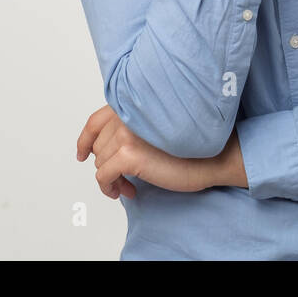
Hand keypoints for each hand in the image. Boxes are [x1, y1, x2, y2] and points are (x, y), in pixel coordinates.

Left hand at [76, 104, 220, 198]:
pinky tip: (126, 191)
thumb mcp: (155, 128)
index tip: (82, 154)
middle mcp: (126, 114)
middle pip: (98, 146)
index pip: (95, 121)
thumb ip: (131, 127)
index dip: (85, 140)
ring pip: (100, 162)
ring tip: (128, 185)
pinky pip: (103, 176)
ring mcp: (126, 133)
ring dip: (111, 178)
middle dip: (106, 165)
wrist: (214, 155)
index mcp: (132, 105)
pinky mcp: (129, 155)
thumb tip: (104, 149)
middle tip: (122, 179)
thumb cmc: (190, 144)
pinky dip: (110, 187)